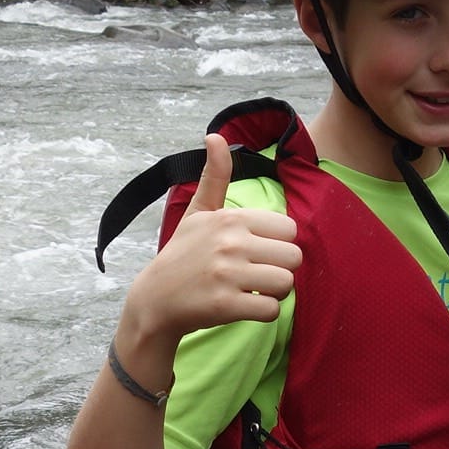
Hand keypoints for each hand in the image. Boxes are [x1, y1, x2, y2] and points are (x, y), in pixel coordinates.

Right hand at [119, 134, 301, 350]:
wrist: (155, 300)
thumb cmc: (183, 254)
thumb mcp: (197, 212)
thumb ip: (214, 176)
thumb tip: (215, 136)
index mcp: (230, 218)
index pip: (289, 229)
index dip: (277, 244)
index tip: (256, 252)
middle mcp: (230, 243)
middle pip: (293, 258)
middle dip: (279, 269)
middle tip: (255, 275)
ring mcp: (227, 275)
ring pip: (286, 284)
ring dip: (274, 292)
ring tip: (251, 290)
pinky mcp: (225, 306)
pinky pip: (271, 310)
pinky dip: (262, 313)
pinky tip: (243, 306)